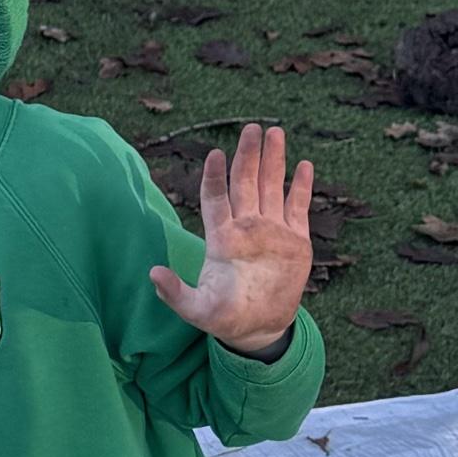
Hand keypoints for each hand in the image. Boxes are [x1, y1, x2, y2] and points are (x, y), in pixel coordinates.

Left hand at [148, 121, 313, 354]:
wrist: (259, 328)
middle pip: (246, 184)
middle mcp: (246, 228)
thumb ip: (175, 293)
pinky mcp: (295, 242)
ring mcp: (272, 232)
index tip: (216, 154)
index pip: (216, 199)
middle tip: (252, 128)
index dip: (215, 177)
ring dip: (274, 161)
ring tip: (275, 132)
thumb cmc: (224, 318)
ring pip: (272, 188)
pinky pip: (299, 208)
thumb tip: (152, 274)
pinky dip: (301, 187)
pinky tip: (305, 165)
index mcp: (222, 239)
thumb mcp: (197, 310)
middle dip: (249, 156)